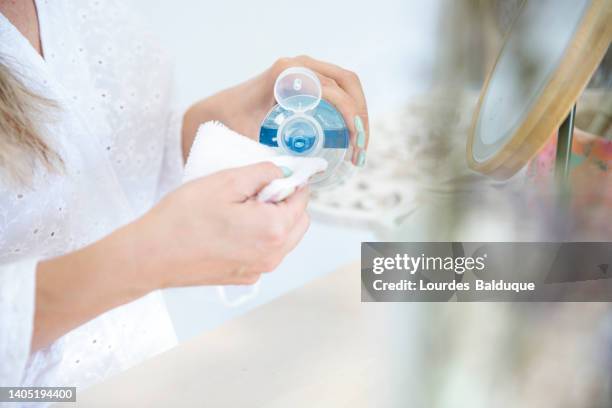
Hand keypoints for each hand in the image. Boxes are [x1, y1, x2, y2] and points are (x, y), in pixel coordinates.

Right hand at [134, 161, 309, 287]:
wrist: (151, 255)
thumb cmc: (182, 219)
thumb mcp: (225, 181)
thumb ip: (262, 173)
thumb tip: (283, 172)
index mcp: (273, 229)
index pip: (301, 199)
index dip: (290, 181)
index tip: (274, 174)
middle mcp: (272, 255)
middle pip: (298, 221)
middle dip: (284, 202)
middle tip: (253, 191)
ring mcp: (259, 269)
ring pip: (283, 238)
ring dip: (272, 220)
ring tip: (239, 209)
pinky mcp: (245, 277)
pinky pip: (265, 252)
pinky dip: (258, 237)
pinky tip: (230, 228)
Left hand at [183, 56, 368, 165]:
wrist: (216, 110)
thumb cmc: (231, 124)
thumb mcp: (251, 139)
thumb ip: (272, 157)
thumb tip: (305, 177)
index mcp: (287, 74)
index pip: (331, 89)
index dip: (350, 114)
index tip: (354, 143)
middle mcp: (298, 65)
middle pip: (347, 83)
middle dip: (361, 116)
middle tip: (360, 151)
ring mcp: (304, 68)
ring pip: (347, 83)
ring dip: (359, 113)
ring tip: (359, 148)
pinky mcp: (307, 77)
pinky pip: (338, 87)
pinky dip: (351, 108)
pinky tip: (352, 135)